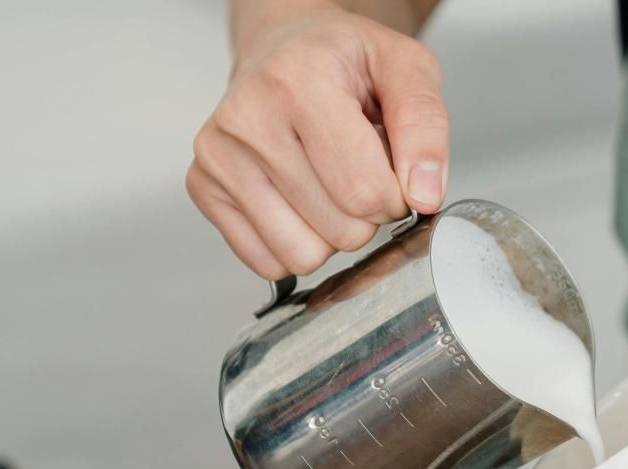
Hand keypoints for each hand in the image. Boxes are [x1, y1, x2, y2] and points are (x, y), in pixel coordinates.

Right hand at [188, 2, 447, 278]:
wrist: (283, 48)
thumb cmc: (342, 60)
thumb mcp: (405, 67)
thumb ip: (425, 127)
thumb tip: (424, 195)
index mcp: (299, 80)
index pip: (364, 191)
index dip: (396, 196)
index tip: (392, 170)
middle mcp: (247, 116)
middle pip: (339, 229)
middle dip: (366, 215)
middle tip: (357, 170)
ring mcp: (217, 155)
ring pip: (302, 255)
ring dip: (330, 234)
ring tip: (326, 182)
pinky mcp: (202, 186)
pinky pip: (267, 261)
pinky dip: (294, 241)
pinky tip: (297, 198)